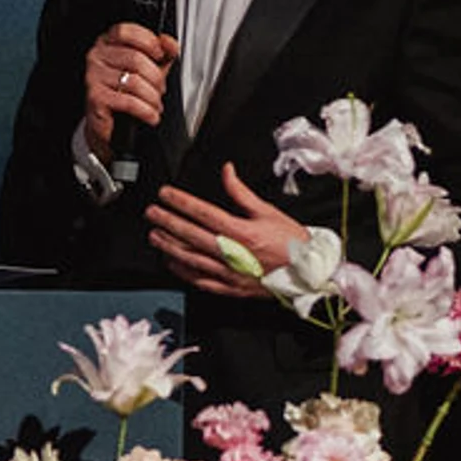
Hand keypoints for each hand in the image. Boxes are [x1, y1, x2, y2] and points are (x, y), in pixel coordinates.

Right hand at [82, 19, 179, 158]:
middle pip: (135, 58)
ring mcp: (93, 76)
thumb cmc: (125, 93)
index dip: (148, 42)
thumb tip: (170, 43)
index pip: (127, 32)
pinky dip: (146, 111)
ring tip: (155, 105)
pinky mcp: (95, 97)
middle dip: (155, 78)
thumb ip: (162, 53)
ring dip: (152, 97)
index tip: (160, 55)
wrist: (108, 124)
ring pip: (134, 81)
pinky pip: (128, 101)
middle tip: (160, 89)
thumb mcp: (148, 68)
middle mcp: (96, 56)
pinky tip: (151, 115)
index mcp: (107, 43)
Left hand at [147, 162, 302, 297]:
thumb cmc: (292, 243)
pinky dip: (184, 271)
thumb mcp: (268, 211)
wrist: (308, 273)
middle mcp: (233, 254)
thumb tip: (227, 171)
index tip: (166, 194)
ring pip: (192, 259)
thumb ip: (242, 193)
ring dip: (170, 246)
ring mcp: (230, 273)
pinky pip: (201, 280)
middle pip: (192, 235)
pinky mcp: (231, 288)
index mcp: (243, 232)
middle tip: (152, 213)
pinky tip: (172, 262)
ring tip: (155, 235)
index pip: (204, 213)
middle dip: (168, 222)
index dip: (181, 202)